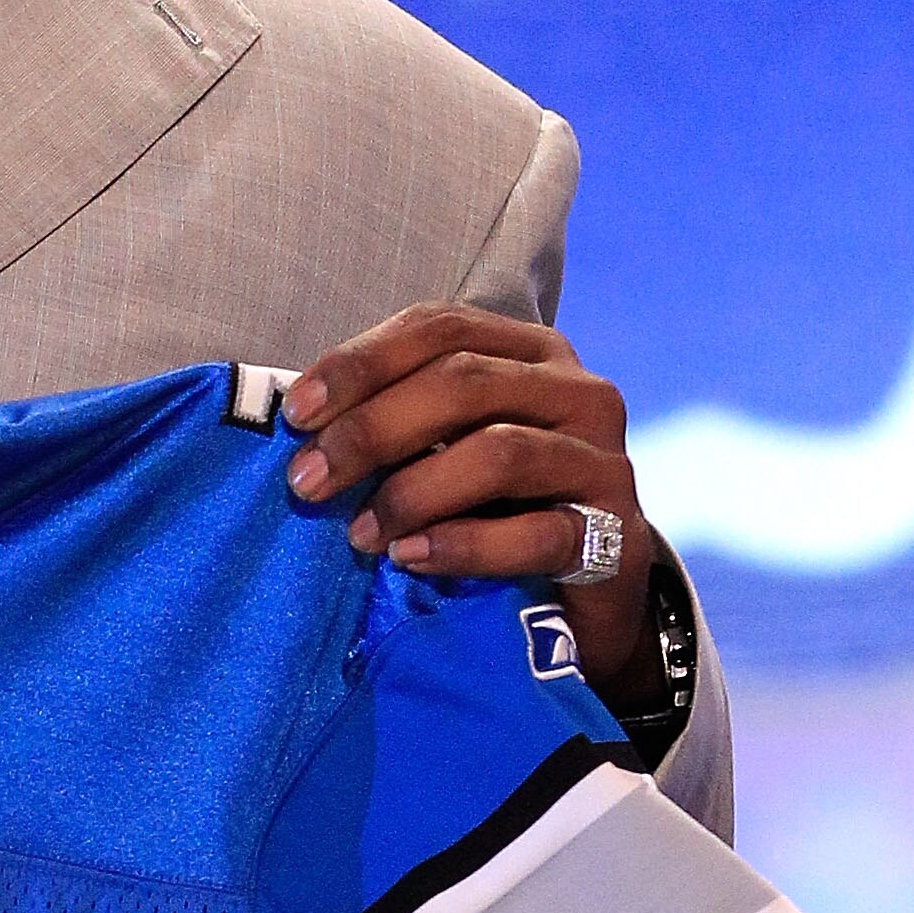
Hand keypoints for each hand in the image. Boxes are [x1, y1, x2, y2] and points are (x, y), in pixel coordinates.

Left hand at [280, 305, 658, 709]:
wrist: (591, 586)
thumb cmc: (502, 501)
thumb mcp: (452, 441)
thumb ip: (396, 415)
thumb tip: (302, 420)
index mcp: (533, 351)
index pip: (440, 327)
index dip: (360, 363)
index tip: (297, 413)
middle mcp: (578, 391)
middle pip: (463, 383)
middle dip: (371, 430)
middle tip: (308, 480)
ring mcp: (603, 460)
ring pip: (498, 454)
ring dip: (412, 493)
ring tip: (360, 533)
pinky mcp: (616, 534)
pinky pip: (535, 534)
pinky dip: (463, 546)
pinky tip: (412, 558)